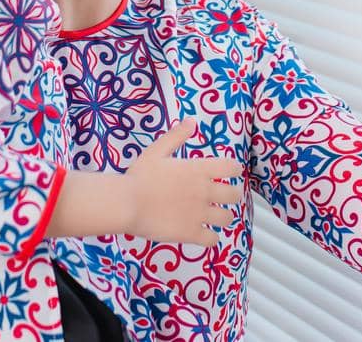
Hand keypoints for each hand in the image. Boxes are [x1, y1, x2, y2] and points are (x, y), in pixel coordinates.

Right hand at [123, 118, 242, 244]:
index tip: (230, 172)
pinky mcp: (191, 233)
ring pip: (227, 218)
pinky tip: (203, 234)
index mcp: (198, 169)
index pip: (231, 167)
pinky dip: (211, 238)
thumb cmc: (140, 176)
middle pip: (234, 195)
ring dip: (223, 217)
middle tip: (223, 197)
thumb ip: (176, 136)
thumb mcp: (157, 150)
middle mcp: (204, 191)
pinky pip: (213, 239)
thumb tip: (192, 122)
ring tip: (215, 217)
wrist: (127, 203)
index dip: (234, 169)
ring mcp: (200, 214)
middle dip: (231, 195)